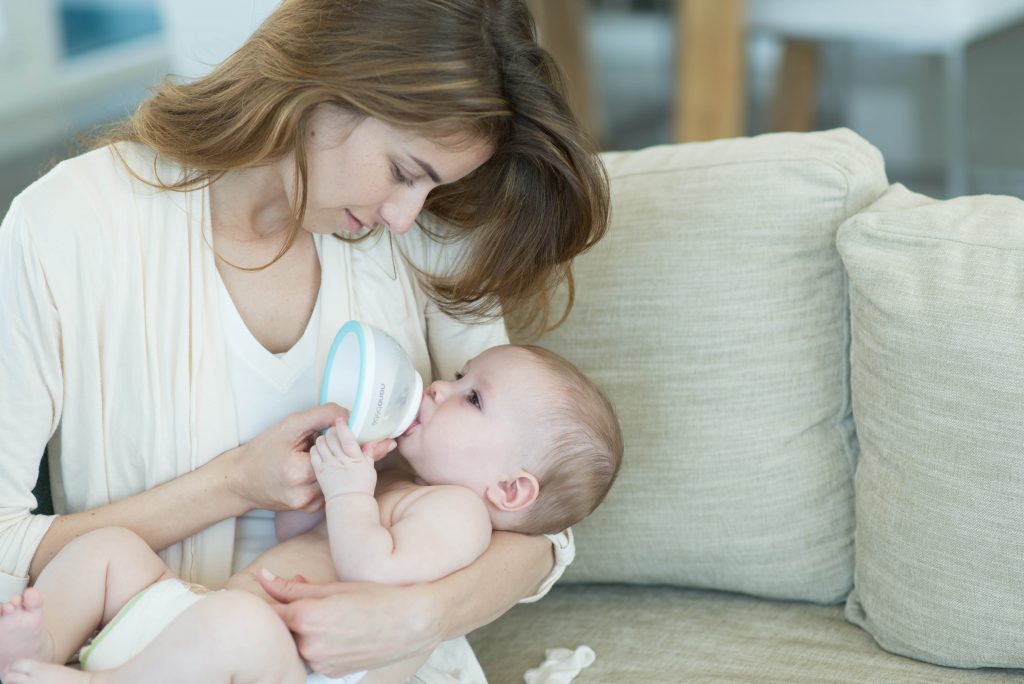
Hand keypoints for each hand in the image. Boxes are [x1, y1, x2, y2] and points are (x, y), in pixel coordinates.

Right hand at [224, 404, 346, 512]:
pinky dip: (324, 478)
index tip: (322, 436)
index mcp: (299, 472)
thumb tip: (345, 414)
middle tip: (313, 447)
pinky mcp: (308, 508)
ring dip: (329, 467)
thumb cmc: (262, 452)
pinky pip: (327, 489)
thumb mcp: (289, 426)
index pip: (336, 450)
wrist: (241, 480)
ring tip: (308, 460)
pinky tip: (308, 471)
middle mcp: (304, 493)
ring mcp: (307, 504)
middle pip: (337, 466)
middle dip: (332, 453)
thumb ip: (320, 416)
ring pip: (334, 479)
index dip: (332, 440)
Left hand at [258, 571, 441, 675]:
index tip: (276, 594)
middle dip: (291, 615)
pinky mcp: (331, 673)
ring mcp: (320, 663)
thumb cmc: (377, 597)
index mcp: (306, 617)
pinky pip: (314, 658)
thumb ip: (293, 587)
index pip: (270, 612)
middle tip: (314, 602)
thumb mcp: (334, 586)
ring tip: (331, 617)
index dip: (273, 601)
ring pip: (298, 645)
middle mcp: (309, 645)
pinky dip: (318, 646)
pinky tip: (339, 633)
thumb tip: (262, 578)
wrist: (413, 621)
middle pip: (283, 629)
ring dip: (304, 632)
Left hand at [311, 419, 392, 499]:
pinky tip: (320, 449)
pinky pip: (314, 453)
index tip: (341, 419)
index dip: (342, 426)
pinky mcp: (319, 471)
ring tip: (327, 439)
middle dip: (331, 430)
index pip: (346, 438)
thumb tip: (386, 441)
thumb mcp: (370, 468)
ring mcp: (328, 465)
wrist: (348, 503)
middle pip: (331, 437)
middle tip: (334, 430)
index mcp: (354, 458)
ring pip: (321, 443)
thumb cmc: (361, 487)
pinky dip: (316, 448)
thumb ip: (372, 452)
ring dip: (323, 438)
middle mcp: (340, 460)